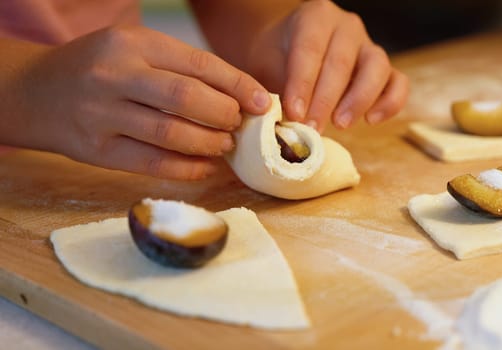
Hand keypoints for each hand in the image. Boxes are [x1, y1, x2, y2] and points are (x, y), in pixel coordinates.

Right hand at [10, 26, 269, 179]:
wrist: (35, 92)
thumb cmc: (97, 68)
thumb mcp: (133, 50)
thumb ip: (179, 68)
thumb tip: (237, 95)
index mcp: (132, 43)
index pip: (198, 64)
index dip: (237, 85)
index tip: (261, 102)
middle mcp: (115, 75)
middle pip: (186, 98)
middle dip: (224, 115)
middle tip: (238, 126)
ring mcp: (102, 114)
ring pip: (170, 134)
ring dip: (208, 143)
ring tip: (224, 145)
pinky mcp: (96, 150)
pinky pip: (151, 163)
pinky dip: (185, 168)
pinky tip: (204, 166)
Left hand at [246, 0, 408, 131]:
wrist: (289, 52)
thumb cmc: (276, 60)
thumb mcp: (264, 66)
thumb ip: (268, 87)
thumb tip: (273, 118)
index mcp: (315, 17)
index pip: (310, 49)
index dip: (302, 83)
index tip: (293, 113)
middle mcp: (346, 26)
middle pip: (341, 62)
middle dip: (325, 100)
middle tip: (311, 128)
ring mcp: (368, 46)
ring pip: (376, 68)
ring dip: (358, 100)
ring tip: (340, 124)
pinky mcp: (384, 69)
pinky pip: (398, 82)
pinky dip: (390, 102)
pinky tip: (372, 120)